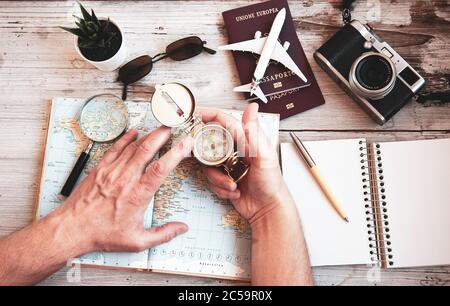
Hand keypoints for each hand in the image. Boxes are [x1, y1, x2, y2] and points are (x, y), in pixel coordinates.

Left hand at [54, 127, 192, 253]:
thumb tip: (182, 228)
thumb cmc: (102, 234)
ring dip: (148, 135)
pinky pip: (115, 148)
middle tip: (173, 126)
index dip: (176, 153)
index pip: (161, 168)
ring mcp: (112, 171)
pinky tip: (133, 133)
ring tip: (159, 128)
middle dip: (162, 135)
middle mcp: (126, 179)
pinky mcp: (100, 169)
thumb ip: (163, 234)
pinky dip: (126, 139)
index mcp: (138, 195)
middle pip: (147, 150)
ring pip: (133, 147)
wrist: (72, 229)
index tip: (185, 143)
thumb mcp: (137, 240)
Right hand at [199, 104, 288, 222]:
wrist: (268, 209)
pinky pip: (212, 181)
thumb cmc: (271, 182)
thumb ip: (254, 132)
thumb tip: (252, 107)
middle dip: (210, 158)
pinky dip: (221, 188)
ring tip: (234, 184)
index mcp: (245, 140)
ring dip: (219, 179)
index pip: (223, 121)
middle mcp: (234, 151)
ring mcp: (228, 166)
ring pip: (209, 167)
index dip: (208, 115)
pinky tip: (235, 191)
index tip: (194, 115)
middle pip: (210, 145)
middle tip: (217, 165)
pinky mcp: (224, 180)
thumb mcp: (265, 155)